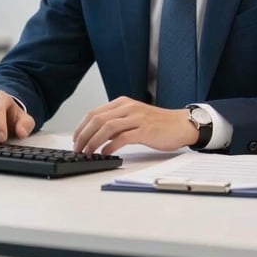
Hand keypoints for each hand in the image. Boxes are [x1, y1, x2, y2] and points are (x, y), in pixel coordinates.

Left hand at [73, 96, 198, 155]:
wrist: (181, 125)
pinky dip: (110, 146)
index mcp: (123, 103)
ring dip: (93, 142)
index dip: (81, 127)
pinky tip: (105, 153)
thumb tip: (96, 136)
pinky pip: (122, 138)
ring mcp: (137, 118)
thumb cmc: (158, 124)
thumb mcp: (134, 117)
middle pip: (97, 119)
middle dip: (83, 135)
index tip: (75, 139)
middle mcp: (128, 107)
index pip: (94, 112)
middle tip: (78, 148)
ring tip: (88, 152)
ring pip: (107, 127)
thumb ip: (117, 123)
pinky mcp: (145, 130)